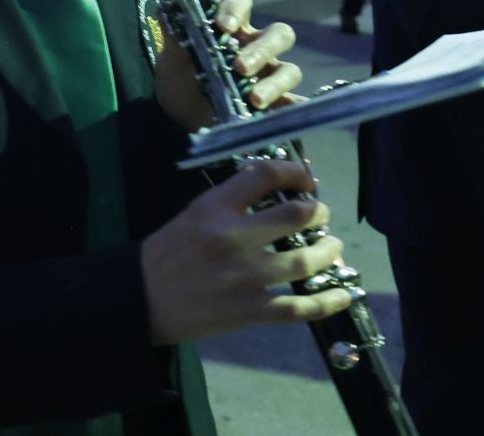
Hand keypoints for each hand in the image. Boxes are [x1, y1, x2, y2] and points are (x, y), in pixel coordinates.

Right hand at [141, 158, 351, 343]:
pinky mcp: (248, 311)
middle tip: (321, 215)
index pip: (264, 175)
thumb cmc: (167, 254)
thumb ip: (232, 202)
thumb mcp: (194, 213)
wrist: (140, 300)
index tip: (305, 179)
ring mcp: (244, 277)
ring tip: (333, 247)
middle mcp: (234, 238)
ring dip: (329, 251)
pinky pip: (298, 307)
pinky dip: (326, 302)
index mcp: (215, 208)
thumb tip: (278, 192)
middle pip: (295, 216)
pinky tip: (343, 295)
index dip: (294, 172)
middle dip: (318, 212)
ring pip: (305, 260)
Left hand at [155, 0, 302, 131]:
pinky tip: (283, 115)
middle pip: (278, 34)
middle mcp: (256, 47)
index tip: (223, 26)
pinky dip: (295, 109)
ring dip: (273, 83)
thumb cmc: (181, 83)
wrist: (180, 122)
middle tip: (240, 67)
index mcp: (232, 27)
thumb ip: (174, 41)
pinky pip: (296, 105)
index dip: (236, 8)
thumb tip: (165, 11)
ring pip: (288, 70)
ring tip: (254, 99)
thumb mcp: (172, 64)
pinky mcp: (277, 104)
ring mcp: (270, 75)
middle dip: (261, 49)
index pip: (241, 2)